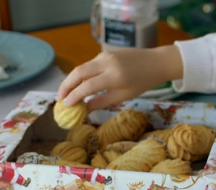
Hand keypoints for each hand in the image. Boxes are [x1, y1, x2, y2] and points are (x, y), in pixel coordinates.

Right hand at [58, 45, 182, 110]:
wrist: (155, 62)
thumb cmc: (142, 82)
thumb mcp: (123, 96)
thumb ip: (102, 102)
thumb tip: (84, 109)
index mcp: (113, 76)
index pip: (87, 86)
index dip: (74, 96)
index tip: (66, 106)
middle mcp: (106, 63)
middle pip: (78, 73)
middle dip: (66, 86)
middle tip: (60, 99)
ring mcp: (105, 55)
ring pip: (81, 67)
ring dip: (71, 80)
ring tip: (66, 93)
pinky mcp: (105, 53)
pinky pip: (89, 65)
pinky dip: (81, 75)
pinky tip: (79, 84)